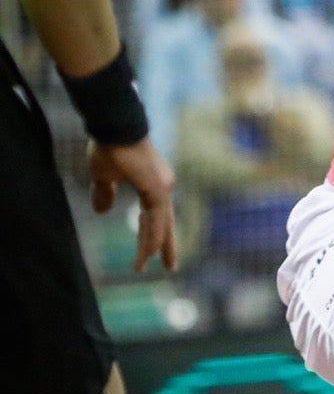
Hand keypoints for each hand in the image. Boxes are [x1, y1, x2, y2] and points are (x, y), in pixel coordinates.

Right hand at [88, 136, 177, 271]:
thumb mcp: (103, 175)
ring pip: (160, 224)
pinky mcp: (157, 188)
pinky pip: (156, 218)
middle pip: (166, 223)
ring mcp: (163, 187)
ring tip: (144, 265)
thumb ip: (104, 193)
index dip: (155, 234)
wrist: (113, 125)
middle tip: (171, 268)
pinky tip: (150, 252)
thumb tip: (102, 212)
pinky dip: (153, 236)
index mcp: (154, 184)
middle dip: (167, 246)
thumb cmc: (109, 145)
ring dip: (154, 246)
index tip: (155, 253)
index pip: (157, 215)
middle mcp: (163, 186)